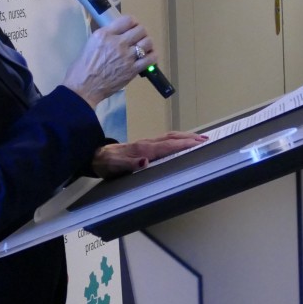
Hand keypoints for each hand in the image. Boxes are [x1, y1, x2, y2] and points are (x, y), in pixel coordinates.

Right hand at [62, 14, 157, 108]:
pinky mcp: (133, 70)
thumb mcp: (92, 43)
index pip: (128, 20)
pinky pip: (151, 59)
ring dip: (147, 44)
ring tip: (144, 47)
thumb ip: (107, 35)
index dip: (133, 22)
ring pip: (148, 42)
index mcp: (105, 35)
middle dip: (141, 32)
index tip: (132, 27)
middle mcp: (118, 43)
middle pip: (141, 30)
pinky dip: (152, 56)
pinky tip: (149, 57)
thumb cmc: (83, 66)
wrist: (84, 87)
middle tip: (138, 38)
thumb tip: (120, 33)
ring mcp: (127, 56)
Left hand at [92, 131, 206, 177]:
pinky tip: (182, 141)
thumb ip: (129, 164)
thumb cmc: (107, 164)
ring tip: (200, 139)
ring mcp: (147, 142)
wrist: (96, 157)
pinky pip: (166, 139)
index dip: (184, 144)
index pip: (168, 145)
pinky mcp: (146, 144)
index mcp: (144, 149)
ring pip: (170, 136)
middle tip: (206, 140)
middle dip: (190, 138)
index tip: (199, 143)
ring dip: (186, 137)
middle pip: (173, 137)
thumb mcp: (115, 166)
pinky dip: (178, 139)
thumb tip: (145, 162)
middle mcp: (148, 143)